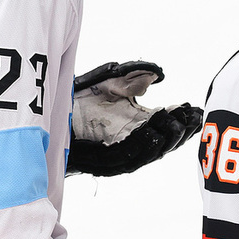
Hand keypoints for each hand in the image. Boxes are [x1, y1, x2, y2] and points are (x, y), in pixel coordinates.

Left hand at [69, 60, 202, 176]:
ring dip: (164, 140)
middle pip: (160, 145)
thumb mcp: (106, 81)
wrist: (44, 113)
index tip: (194, 109)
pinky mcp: (97, 163)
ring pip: (146, 154)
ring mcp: (113, 156)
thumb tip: (159, 74)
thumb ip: (131, 75)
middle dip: (178, 132)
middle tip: (190, 118)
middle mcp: (127, 144)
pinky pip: (123, 158)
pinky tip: (151, 132)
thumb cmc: (76, 99)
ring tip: (176, 124)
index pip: (165, 128)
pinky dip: (140, 146)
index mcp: (134, 127)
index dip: (181, 121)